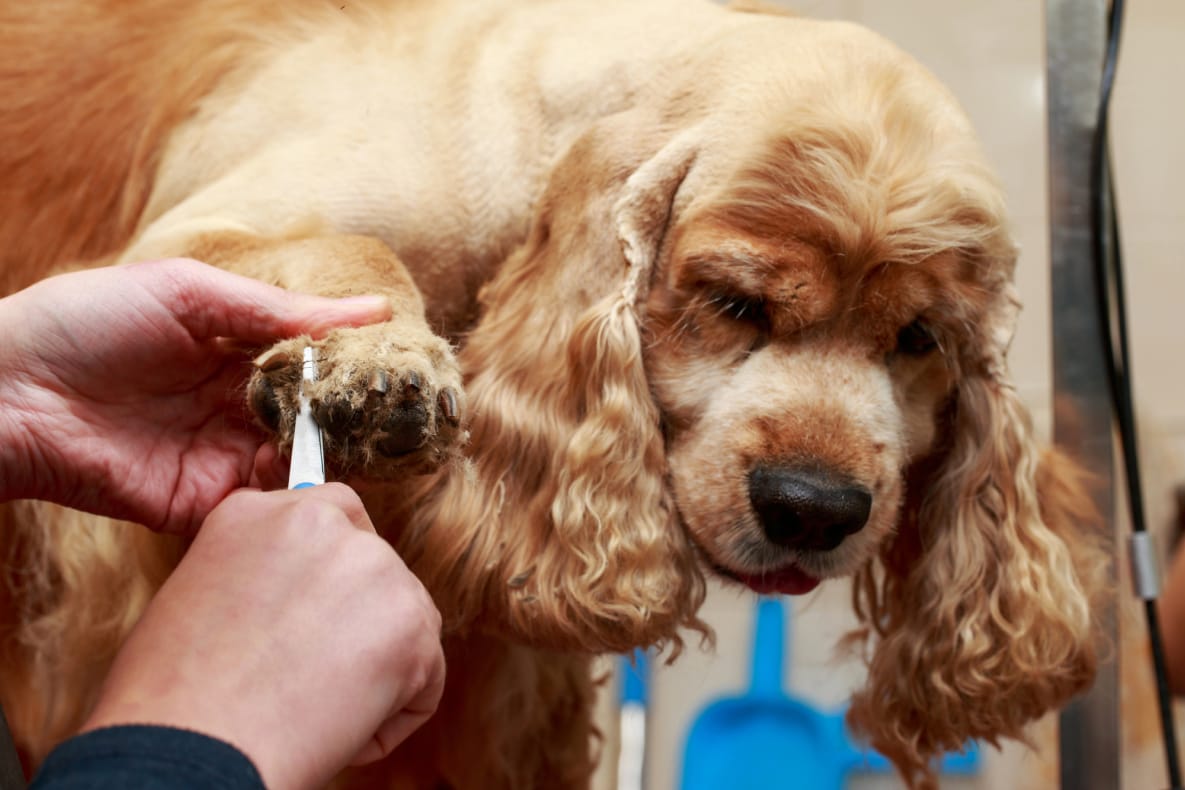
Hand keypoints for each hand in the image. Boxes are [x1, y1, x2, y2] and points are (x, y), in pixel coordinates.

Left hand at [0, 258, 390, 532]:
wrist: (6, 389)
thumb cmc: (87, 320)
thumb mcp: (190, 293)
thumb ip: (281, 310)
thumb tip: (375, 312)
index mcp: (237, 352)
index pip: (316, 365)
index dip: (357, 368)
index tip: (403, 370)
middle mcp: (236, 407)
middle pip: (316, 419)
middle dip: (355, 418)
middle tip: (401, 416)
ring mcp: (220, 456)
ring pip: (299, 464)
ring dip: (332, 456)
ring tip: (370, 442)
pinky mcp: (199, 502)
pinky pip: (260, 505)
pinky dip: (292, 496)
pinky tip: (320, 476)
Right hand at [80, 483, 445, 789]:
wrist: (189, 750)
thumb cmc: (174, 699)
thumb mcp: (200, 595)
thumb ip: (264, 573)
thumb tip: (308, 593)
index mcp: (259, 511)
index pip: (330, 520)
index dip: (327, 579)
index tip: (308, 621)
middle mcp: (321, 521)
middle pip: (375, 567)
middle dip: (357, 621)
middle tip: (309, 674)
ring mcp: (373, 566)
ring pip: (406, 621)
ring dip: (377, 667)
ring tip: (311, 705)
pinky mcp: (411, 621)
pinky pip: (425, 677)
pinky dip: (393, 716)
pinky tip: (340, 730)